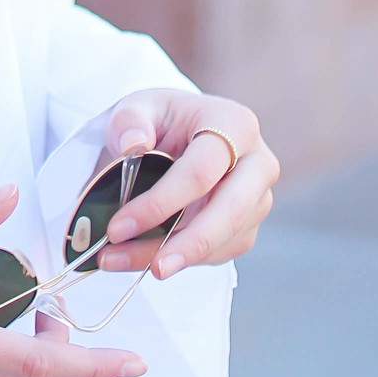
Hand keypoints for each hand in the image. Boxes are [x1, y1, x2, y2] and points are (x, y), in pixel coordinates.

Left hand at [93, 90, 278, 276]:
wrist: (179, 134)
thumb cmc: (161, 120)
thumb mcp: (137, 107)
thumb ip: (129, 120)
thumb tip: (133, 144)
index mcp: (234, 125)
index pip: (201, 171)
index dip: (160, 203)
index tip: (119, 227)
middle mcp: (257, 162)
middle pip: (230, 211)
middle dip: (188, 244)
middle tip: (153, 269)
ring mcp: (258, 197)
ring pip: (225, 239)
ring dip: (176, 257)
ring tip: (123, 262)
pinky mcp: (248, 224)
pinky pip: (222, 252)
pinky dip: (184, 260)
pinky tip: (145, 257)